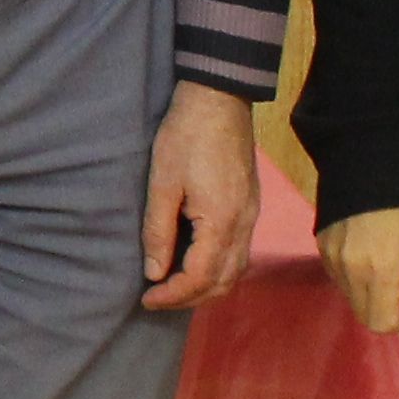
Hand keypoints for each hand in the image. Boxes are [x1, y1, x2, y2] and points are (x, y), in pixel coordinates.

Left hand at [139, 82, 261, 312]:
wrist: (219, 99)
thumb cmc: (186, 136)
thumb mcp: (162, 183)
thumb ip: (158, 231)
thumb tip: (154, 273)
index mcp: (221, 222)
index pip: (201, 277)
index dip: (173, 295)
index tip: (147, 298)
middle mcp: (244, 225)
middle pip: (224, 281)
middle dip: (190, 297)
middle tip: (157, 298)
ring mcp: (252, 216)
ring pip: (236, 270)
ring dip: (206, 285)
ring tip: (173, 286)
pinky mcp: (250, 206)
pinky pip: (239, 252)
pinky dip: (218, 268)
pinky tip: (194, 262)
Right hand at [321, 205, 398, 342]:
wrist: (368, 163)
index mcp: (380, 272)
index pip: (380, 324)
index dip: (398, 321)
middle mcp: (350, 272)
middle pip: (362, 315)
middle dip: (383, 309)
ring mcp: (331, 260)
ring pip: (349, 296)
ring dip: (368, 291)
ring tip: (382, 260)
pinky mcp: (321, 247)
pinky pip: (338, 277)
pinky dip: (353, 275)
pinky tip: (365, 248)